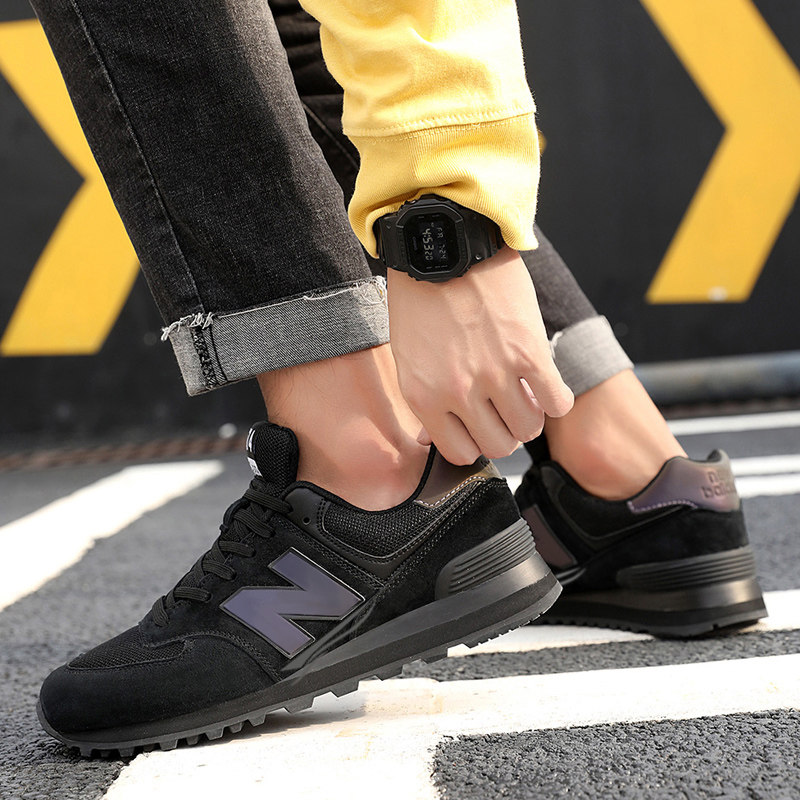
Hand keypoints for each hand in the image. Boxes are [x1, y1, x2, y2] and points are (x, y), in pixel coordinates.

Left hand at [387, 246, 573, 464]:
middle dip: (505, 433)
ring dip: (532, 416)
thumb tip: (430, 438)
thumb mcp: (407, 355)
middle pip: (499, 445)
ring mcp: (495, 374)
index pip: (460, 452)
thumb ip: (424, 400)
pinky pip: (557, 403)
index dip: (475, 441)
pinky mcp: (529, 353)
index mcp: (424, 396)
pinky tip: (546, 383)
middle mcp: (459, 392)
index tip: (481, 426)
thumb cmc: (421, 297)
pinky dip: (556, 399)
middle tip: (507, 410)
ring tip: (527, 394)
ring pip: (529, 429)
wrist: (444, 246)